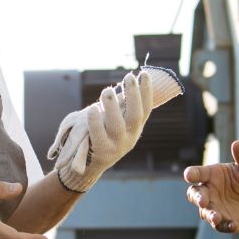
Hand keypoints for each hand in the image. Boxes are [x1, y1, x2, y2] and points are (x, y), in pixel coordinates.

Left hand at [51, 71, 153, 191]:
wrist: (91, 165)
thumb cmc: (103, 135)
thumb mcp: (116, 121)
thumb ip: (121, 107)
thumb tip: (129, 80)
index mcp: (135, 128)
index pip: (146, 109)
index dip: (147, 92)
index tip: (145, 73)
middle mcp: (130, 138)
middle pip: (135, 116)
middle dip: (133, 96)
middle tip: (129, 77)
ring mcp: (116, 146)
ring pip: (116, 126)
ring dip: (112, 108)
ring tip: (107, 91)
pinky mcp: (101, 152)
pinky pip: (97, 136)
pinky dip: (95, 122)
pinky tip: (92, 109)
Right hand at [184, 140, 238, 233]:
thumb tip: (237, 143)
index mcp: (212, 175)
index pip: (198, 173)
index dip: (191, 174)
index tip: (188, 175)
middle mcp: (209, 191)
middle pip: (195, 194)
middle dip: (198, 198)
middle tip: (202, 201)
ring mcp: (214, 207)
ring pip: (205, 212)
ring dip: (210, 214)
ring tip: (216, 217)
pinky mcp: (222, 221)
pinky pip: (221, 225)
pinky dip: (226, 225)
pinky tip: (234, 225)